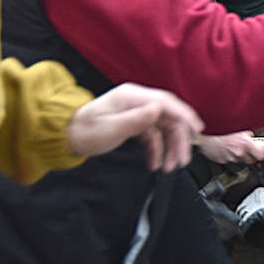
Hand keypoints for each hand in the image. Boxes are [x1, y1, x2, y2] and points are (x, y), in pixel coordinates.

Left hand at [66, 83, 203, 170]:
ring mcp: (137, 112)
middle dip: (178, 138)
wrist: (66, 136)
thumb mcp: (109, 128)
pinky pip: (153, 136)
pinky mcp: (135, 123)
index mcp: (132, 96)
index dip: (183, 115)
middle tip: (183, 160)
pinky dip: (157, 150)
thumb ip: (135, 120)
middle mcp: (138, 101)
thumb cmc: (84, 131)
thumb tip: (158, 109)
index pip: (166, 102)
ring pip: (164, 128)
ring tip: (170, 167)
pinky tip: (155, 164)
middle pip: (168, 117)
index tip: (197, 129)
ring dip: (170, 147)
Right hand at [197, 132, 263, 163]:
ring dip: (238, 154)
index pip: (261, 155)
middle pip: (251, 160)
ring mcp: (229, 158)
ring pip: (239, 160)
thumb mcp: (238, 126)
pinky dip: (227, 155)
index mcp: (245, 144)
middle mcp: (238, 153)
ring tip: (231, 145)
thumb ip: (247, 133)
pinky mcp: (221, 160)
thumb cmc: (219, 127)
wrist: (203, 132)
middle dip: (250, 154)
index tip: (261, 151)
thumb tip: (251, 136)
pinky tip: (224, 147)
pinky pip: (228, 159)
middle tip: (246, 147)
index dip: (261, 153)